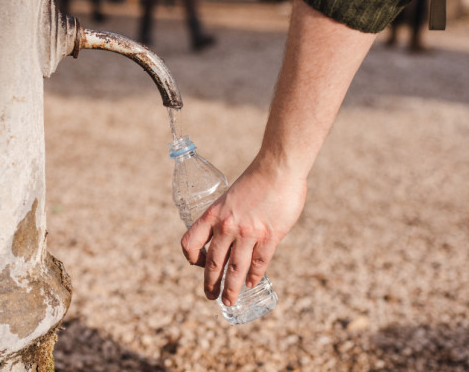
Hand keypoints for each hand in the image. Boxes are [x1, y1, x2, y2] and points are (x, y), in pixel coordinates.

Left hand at [180, 155, 306, 305]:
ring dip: (231, 289)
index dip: (191, 257)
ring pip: (235, 269)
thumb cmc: (256, 179)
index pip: (190, 242)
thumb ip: (228, 217)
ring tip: (228, 301)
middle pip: (213, 263)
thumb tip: (232, 236)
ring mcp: (248, 233)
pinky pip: (259, 264)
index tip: (197, 264)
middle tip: (210, 296)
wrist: (278, 168)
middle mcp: (226, 226)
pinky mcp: (270, 237)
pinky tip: (252, 284)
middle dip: (210, 284)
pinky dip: (254, 277)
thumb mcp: (230, 197)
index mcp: (212, 214)